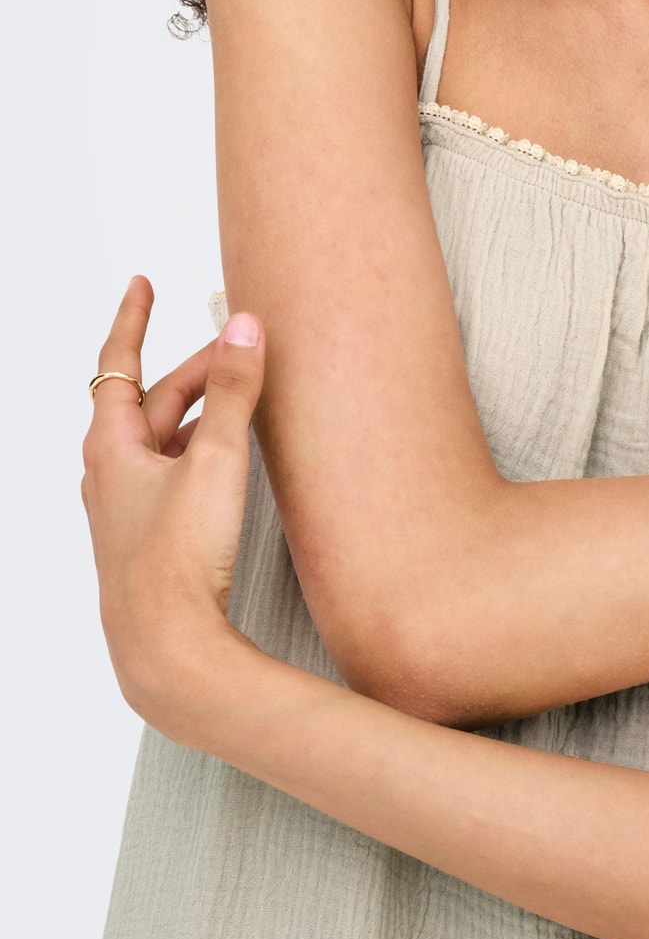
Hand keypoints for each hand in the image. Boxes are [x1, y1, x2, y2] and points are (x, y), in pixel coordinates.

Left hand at [81, 278, 265, 736]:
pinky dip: (203, 450)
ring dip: (204, 411)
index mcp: (111, 449)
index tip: (142, 285)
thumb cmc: (178, 563)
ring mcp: (129, 511)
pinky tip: (233, 460)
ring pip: (165, 439)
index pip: (117, 364)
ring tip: (247, 396)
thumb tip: (245, 329)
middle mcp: (110, 476)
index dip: (132, 319)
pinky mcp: (152, 540)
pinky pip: (175, 473)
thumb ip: (235, 391)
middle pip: (153, 401)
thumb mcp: (216, 461)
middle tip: (244, 348)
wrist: (168, 653)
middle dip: (199, 370)